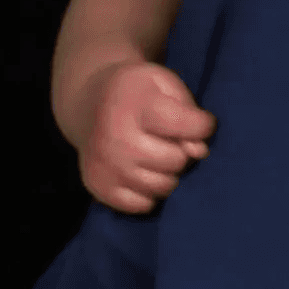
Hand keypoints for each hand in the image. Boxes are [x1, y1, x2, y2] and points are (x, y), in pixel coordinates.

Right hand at [79, 60, 216, 214]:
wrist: (86, 101)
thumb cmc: (137, 92)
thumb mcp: (164, 83)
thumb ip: (189, 111)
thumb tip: (199, 152)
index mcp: (137, 103)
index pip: (188, 125)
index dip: (202, 125)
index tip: (196, 120)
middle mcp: (116, 136)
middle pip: (177, 160)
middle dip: (182, 151)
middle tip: (170, 139)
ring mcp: (105, 164)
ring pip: (162, 186)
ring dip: (168, 174)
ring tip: (157, 155)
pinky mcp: (97, 186)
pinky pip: (142, 205)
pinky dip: (149, 192)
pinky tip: (142, 171)